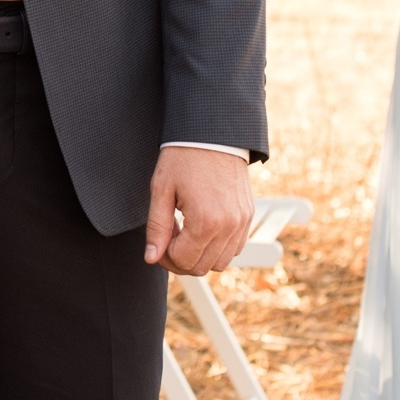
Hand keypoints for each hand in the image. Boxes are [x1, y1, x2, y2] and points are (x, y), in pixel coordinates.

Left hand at [143, 147, 253, 275]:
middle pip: (202, 267)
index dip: (166, 256)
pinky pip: (235, 247)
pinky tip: (202, 227)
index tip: (159, 240)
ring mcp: (242, 222)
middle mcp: (229, 227)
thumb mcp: (162, 190)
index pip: (184, 262)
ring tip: (186, 229)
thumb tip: (151, 258)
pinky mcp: (248, 215)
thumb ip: (157, 228)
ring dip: (200, 254)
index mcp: (206, 222)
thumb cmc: (184, 157)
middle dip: (181, 258)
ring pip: (221, 262)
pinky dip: (218, 246)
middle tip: (170, 234)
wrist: (212, 132)